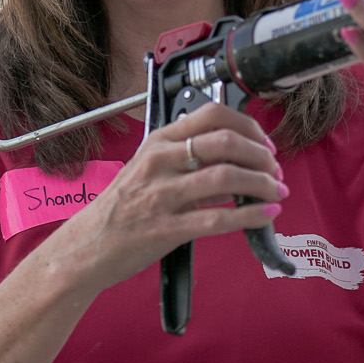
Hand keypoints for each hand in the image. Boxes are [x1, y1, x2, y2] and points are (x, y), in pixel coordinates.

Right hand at [41, 100, 285, 294]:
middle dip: (261, 155)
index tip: (264, 142)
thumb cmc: (120, 208)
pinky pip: (219, 219)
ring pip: (227, 177)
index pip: (212, 115)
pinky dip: (251, 215)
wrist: (87, 247)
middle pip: (226, 143)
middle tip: (275, 169)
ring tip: (277, 191)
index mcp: (158, 142)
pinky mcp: (167, 229)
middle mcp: (161, 162)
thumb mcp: (147, 170)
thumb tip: (233, 162)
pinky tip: (267, 214)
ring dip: (262, 184)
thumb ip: (187, 160)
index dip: (248, 126)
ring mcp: (163, 195)